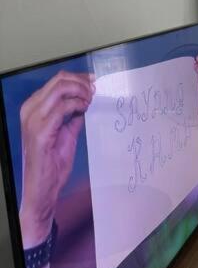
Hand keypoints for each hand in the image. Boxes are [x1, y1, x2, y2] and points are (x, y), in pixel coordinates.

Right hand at [19, 71, 94, 247]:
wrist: (42, 189)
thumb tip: (87, 101)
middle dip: (82, 82)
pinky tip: (85, 109)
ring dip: (81, 91)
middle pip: (59, 80)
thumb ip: (73, 116)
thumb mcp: (65, 132)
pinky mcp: (40, 132)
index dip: (80, 78)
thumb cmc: (52, 163)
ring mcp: (33, 120)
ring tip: (91, 100)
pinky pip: (62, 107)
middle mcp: (30, 110)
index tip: (95, 82)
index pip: (57, 80)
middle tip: (96, 91)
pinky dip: (77, 104)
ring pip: (60, 89)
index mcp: (33, 108)